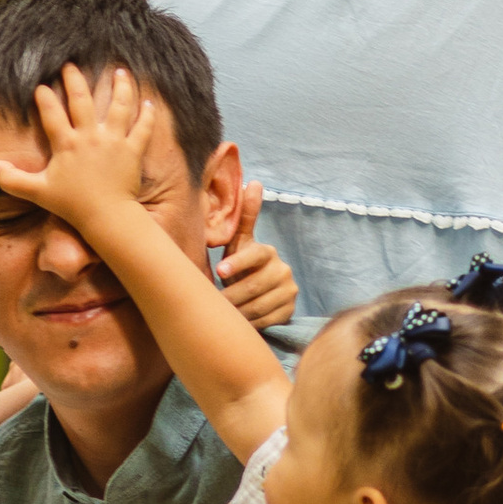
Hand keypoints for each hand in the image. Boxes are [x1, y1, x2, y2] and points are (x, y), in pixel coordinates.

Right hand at [15, 62, 153, 222]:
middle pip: (82, 100)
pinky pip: (142, 128)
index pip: (52, 113)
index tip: (40, 85)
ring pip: (118, 105)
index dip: (45, 97)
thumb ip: (14, 180)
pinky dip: (146, 115)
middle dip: (75, 79)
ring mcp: (113, 141)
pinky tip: (148, 102)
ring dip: (120, 86)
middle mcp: (89, 136)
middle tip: (71, 64)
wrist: (106, 216)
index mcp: (66, 144)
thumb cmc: (72, 205)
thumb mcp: (38, 192)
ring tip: (121, 71)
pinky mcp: (133, 150)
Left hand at [216, 184, 298, 332]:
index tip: (219, 271)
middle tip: (212, 302)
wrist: (262, 289)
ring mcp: (289, 291)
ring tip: (221, 313)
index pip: (254, 255)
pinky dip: (249, 322)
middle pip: (253, 286)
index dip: (237, 263)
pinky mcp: (290, 310)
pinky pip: (266, 320)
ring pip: (258, 306)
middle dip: (230, 296)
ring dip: (237, 312)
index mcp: (267, 252)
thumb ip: (245, 215)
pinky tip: (237, 321)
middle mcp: (283, 270)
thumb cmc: (241, 262)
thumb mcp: (239, 241)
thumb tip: (254, 181)